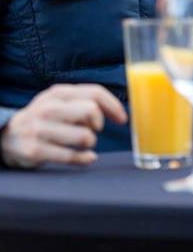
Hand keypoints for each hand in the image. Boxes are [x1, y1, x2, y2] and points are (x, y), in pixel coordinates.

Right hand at [0, 84, 127, 167]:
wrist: (8, 135)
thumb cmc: (44, 118)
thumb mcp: (59, 102)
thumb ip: (83, 101)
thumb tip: (116, 111)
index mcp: (58, 93)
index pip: (94, 92)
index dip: (113, 106)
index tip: (122, 119)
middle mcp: (49, 108)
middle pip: (91, 111)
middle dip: (98, 124)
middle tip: (93, 129)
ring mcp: (41, 129)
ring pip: (85, 136)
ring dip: (90, 143)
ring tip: (82, 142)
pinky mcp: (36, 150)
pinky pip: (72, 157)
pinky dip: (85, 159)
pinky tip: (86, 157)